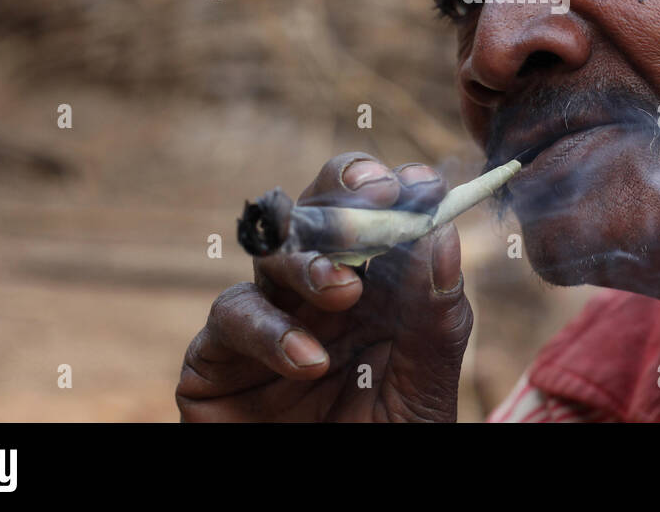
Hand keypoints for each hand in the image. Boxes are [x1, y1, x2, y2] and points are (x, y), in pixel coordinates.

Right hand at [176, 152, 471, 420]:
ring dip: (308, 259)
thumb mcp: (427, 384)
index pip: (369, 209)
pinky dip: (269, 331)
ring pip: (269, 250)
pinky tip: (308, 360)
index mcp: (370, 280)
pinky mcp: (215, 357)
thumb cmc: (385, 440)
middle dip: (342, 197)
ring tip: (345, 293)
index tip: (418, 182)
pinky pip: (232, 317)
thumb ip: (437, 315)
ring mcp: (263, 317)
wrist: (344, 511)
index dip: (386, 184)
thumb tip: (444, 233)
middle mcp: (313, 289)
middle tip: (377, 198)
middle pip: (313, 209)